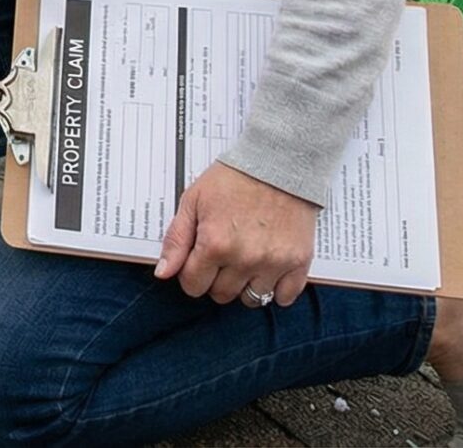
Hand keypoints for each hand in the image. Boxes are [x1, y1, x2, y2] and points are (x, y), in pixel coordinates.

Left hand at [154, 161, 317, 305]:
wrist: (279, 162)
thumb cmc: (234, 178)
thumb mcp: (193, 201)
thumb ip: (176, 239)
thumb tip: (164, 273)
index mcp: (215, 244)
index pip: (193, 285)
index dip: (191, 274)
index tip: (198, 261)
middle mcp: (244, 258)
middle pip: (221, 295)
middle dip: (215, 279)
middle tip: (222, 257)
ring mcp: (274, 263)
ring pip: (251, 299)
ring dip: (244, 285)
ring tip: (245, 262)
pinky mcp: (299, 262)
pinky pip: (285, 297)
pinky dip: (276, 290)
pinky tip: (268, 271)